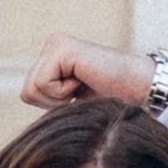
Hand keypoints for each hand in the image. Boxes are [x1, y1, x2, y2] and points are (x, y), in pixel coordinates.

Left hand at [21, 34, 162, 111]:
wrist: (139, 90)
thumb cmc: (111, 100)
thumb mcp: (72, 103)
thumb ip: (51, 101)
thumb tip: (30, 124)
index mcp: (52, 56)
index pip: (28, 94)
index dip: (53, 106)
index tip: (80, 94)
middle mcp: (52, 44)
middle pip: (27, 92)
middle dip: (55, 102)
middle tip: (82, 90)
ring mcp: (55, 43)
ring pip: (33, 89)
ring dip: (60, 97)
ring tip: (84, 84)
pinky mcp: (61, 47)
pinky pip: (43, 84)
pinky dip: (64, 92)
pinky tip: (84, 80)